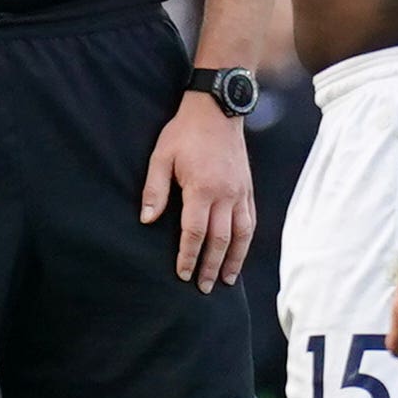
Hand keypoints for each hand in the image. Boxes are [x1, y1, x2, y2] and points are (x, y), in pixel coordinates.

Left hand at [138, 93, 255, 287]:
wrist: (217, 110)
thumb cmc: (184, 132)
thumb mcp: (161, 156)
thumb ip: (155, 190)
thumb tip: (147, 220)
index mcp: (202, 189)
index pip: (195, 233)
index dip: (188, 256)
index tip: (183, 275)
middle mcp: (225, 195)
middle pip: (220, 240)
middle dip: (210, 266)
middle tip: (203, 288)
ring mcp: (240, 192)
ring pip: (241, 235)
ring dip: (234, 260)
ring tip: (225, 280)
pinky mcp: (248, 188)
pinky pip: (250, 220)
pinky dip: (246, 241)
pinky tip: (240, 252)